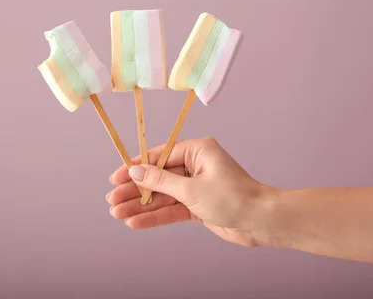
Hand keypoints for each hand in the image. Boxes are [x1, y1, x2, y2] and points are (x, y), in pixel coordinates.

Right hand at [107, 137, 271, 246]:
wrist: (260, 221)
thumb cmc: (232, 197)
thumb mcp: (191, 188)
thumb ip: (161, 181)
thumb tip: (136, 171)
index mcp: (198, 151)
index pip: (159, 156)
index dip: (136, 168)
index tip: (116, 177)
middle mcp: (196, 166)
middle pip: (158, 177)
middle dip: (135, 190)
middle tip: (112, 200)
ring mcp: (197, 187)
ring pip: (163, 195)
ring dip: (141, 205)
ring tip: (117, 213)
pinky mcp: (199, 206)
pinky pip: (172, 209)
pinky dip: (155, 216)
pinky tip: (136, 222)